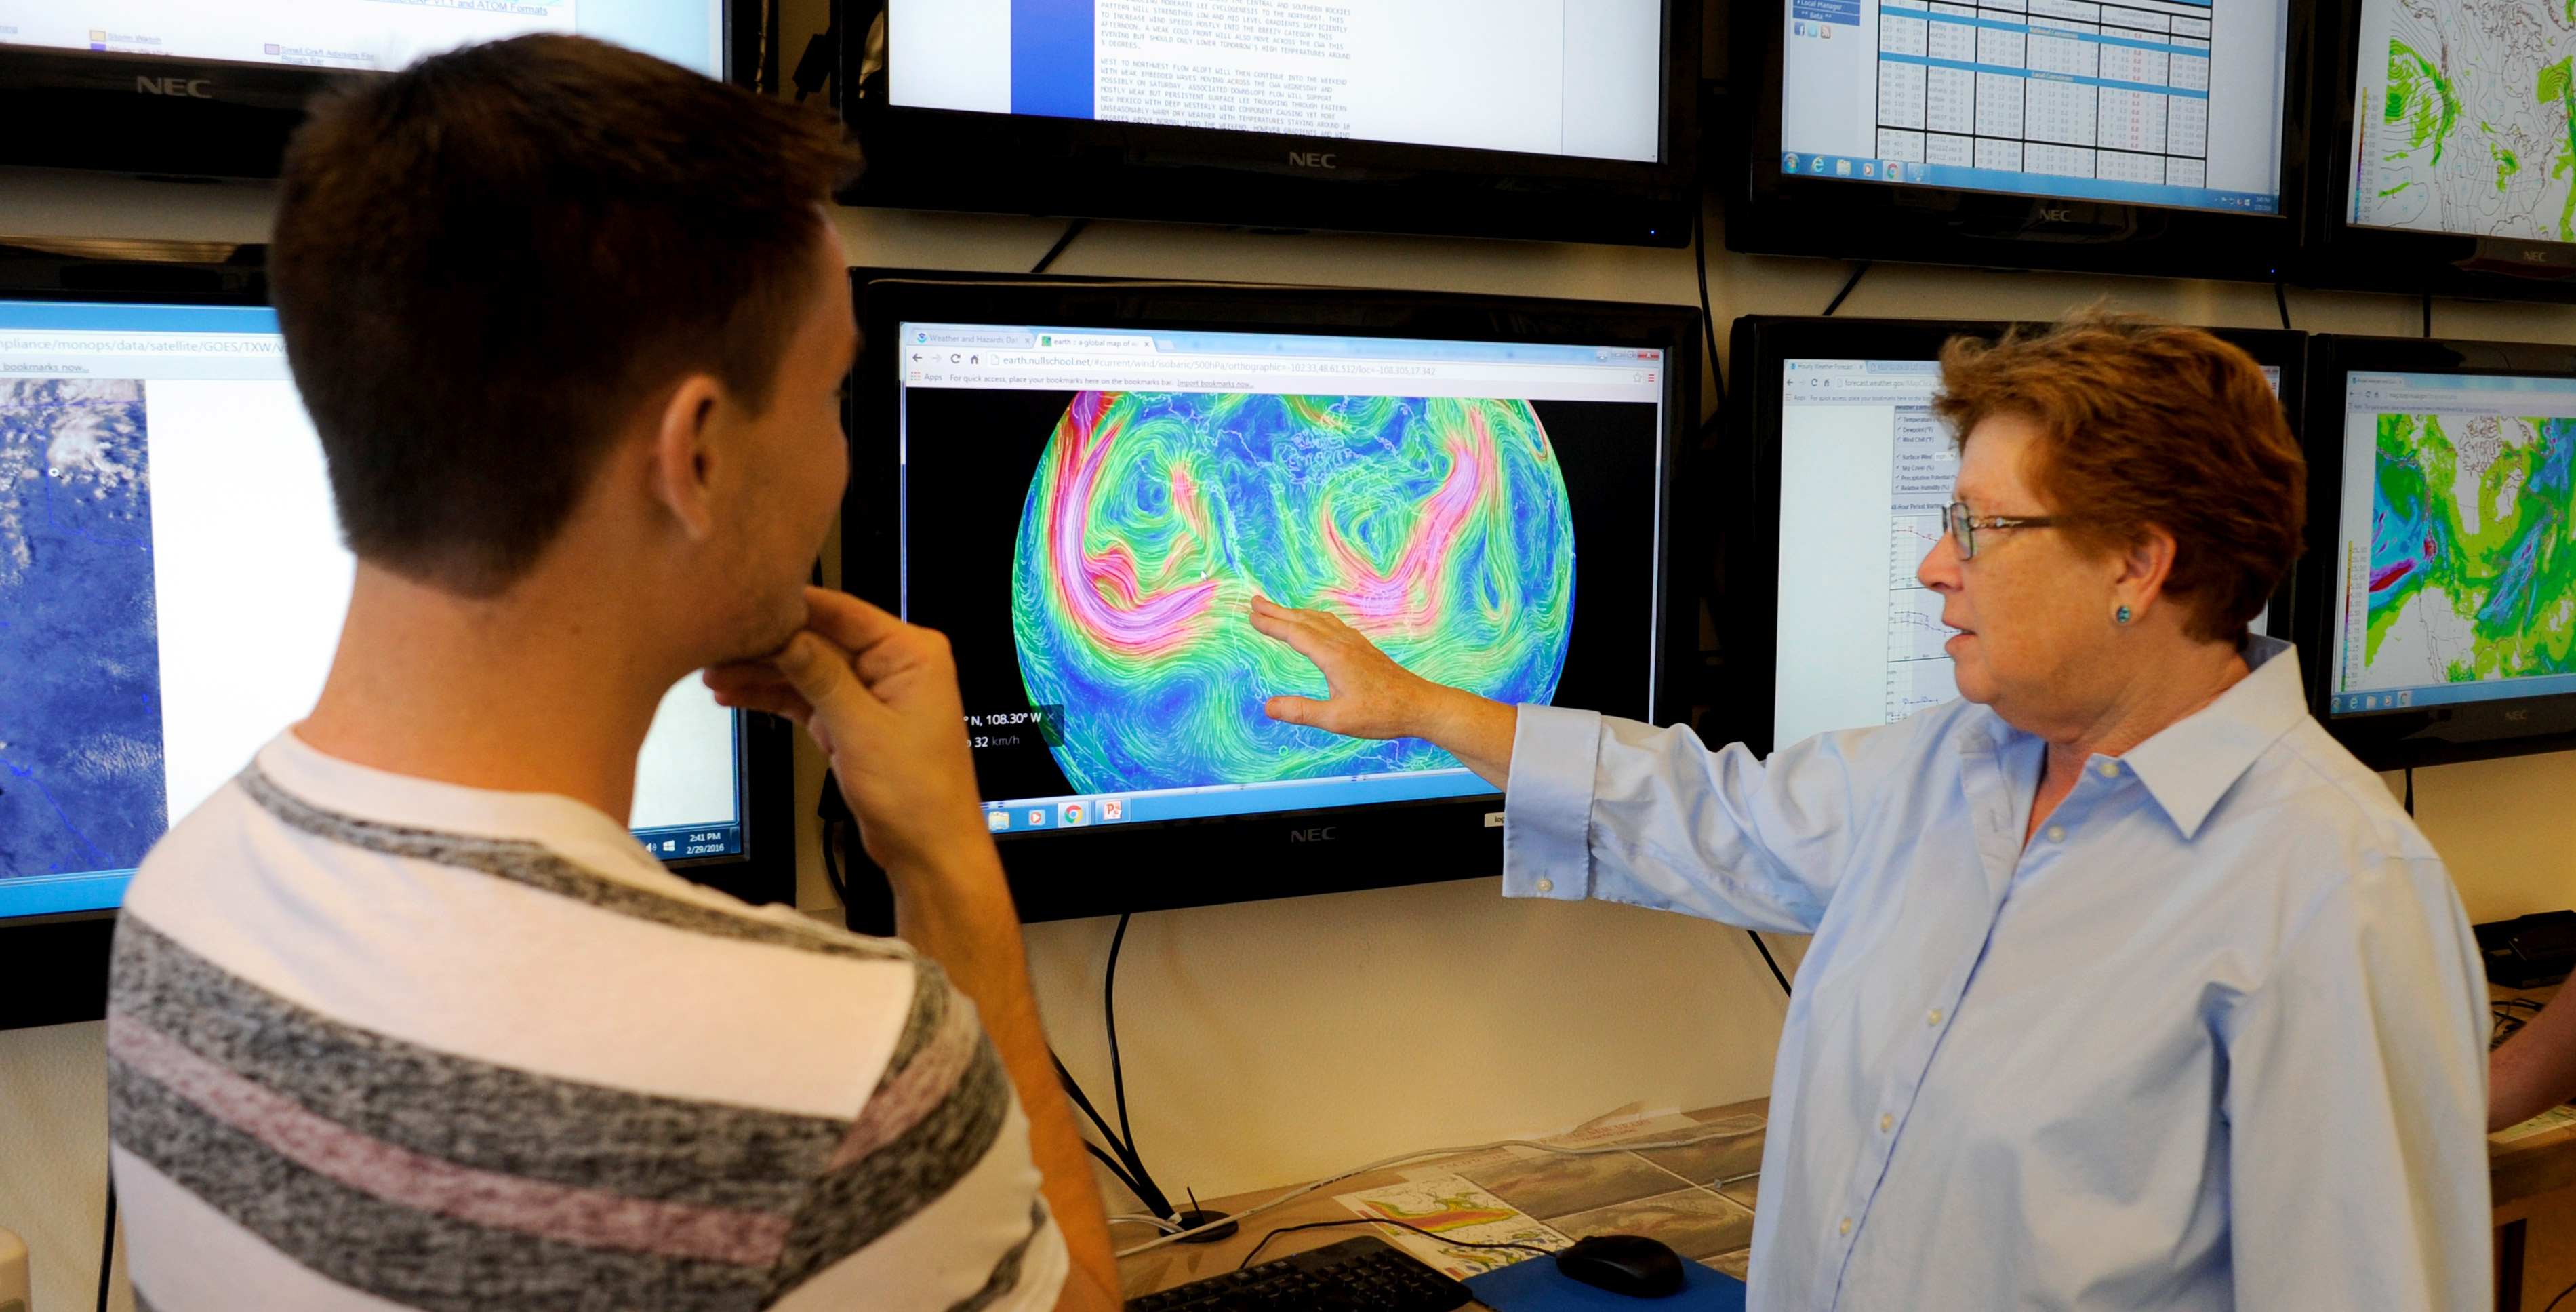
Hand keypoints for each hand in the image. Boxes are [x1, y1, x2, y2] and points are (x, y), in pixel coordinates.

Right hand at [704, 587, 989, 878]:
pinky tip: (737, 693)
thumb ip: (821, 677)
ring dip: (762, 673)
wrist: (928, 849)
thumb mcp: (861, 728)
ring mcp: (871, 693)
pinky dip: (773, 697)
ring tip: (716, 672)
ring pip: (806, 669)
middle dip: (768, 646)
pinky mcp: (852, 719)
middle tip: (719, 645)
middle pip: (818, 640)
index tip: (749, 602)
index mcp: (913, 653)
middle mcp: (894, 666)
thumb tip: (786, 636)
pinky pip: (806, 697)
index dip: (793, 606)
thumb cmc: (921, 795)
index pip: (842, 613)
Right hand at [1249, 596, 1446, 738]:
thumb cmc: (1381, 714)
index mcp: (1333, 656)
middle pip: (1304, 620)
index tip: (1251, 615)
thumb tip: (1268, 707)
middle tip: (1255, 602)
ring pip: (1319, 620)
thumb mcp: (1337, 720)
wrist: (1419, 705)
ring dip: (1296, 613)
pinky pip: (1333, 625)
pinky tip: (1317, 624)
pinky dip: (1315, 619)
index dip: (1271, 624)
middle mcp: (1343, 643)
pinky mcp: (1363, 649)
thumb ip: (1302, 712)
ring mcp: (1355, 644)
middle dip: (1278, 611)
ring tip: (1278, 610)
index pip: (1295, 634)